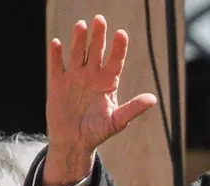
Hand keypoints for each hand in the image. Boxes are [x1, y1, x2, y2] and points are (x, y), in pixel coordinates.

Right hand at [44, 15, 158, 185]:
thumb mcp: (117, 121)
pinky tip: (57, 43)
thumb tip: (153, 99)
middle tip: (100, 19)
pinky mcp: (58, 83)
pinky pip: (57, 66)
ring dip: (79, 40)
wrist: (74, 142)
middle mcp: (92, 75)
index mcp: (108, 82)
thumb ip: (133, 108)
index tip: (121, 34)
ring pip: (78, 54)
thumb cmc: (98, 132)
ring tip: (81, 25)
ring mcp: (75, 77)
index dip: (118, 48)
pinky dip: (56, 55)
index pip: (115, 61)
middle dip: (99, 36)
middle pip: (96, 51)